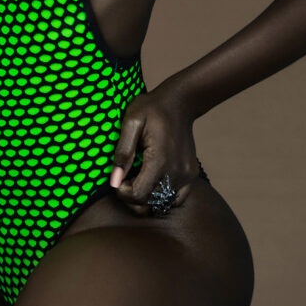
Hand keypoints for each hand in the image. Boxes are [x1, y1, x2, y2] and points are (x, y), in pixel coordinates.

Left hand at [109, 80, 201, 216]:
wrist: (179, 102)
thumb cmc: (151, 109)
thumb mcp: (131, 122)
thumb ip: (123, 151)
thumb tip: (114, 180)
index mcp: (160, 160)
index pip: (138, 195)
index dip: (122, 192)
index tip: (118, 178)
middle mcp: (177, 172)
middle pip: (149, 202)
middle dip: (132, 195)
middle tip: (126, 176)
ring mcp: (187, 175)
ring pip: (162, 203)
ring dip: (146, 197)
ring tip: (138, 177)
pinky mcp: (191, 175)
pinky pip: (176, 199)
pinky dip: (162, 197)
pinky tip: (152, 181)